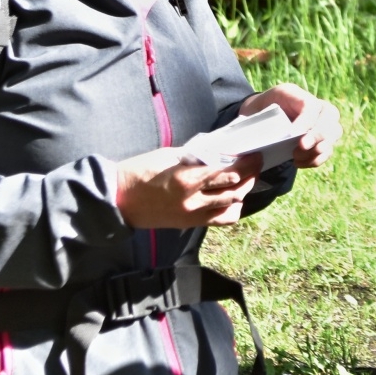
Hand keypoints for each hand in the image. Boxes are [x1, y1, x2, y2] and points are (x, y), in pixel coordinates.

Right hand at [115, 146, 261, 228]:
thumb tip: (217, 151)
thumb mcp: (168, 156)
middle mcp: (193, 200)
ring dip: (242, 192)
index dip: (244, 165)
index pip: (226, 172)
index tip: (254, 156)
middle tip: (256, 165)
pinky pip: (219, 220)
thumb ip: (195, 156)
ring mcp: (192, 214)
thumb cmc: (140, 172)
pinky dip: (231, 210)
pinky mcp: (189, 223)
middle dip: (249, 176)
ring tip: (248, 180)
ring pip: (230, 207)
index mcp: (186, 179)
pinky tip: (233, 200)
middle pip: (233, 191)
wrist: (120, 200)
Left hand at [239, 83, 341, 168]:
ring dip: (316, 149)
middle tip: (301, 146)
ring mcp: (325, 126)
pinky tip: (298, 162)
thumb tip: (281, 133)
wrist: (264, 117)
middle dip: (316, 136)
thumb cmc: (265, 109)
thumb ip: (272, 113)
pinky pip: (327, 152)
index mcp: (304, 97)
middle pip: (330, 122)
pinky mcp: (324, 141)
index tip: (292, 134)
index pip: (313, 108)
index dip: (306, 122)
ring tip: (296, 156)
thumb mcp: (264, 102)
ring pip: (332, 137)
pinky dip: (315, 159)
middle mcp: (321, 110)